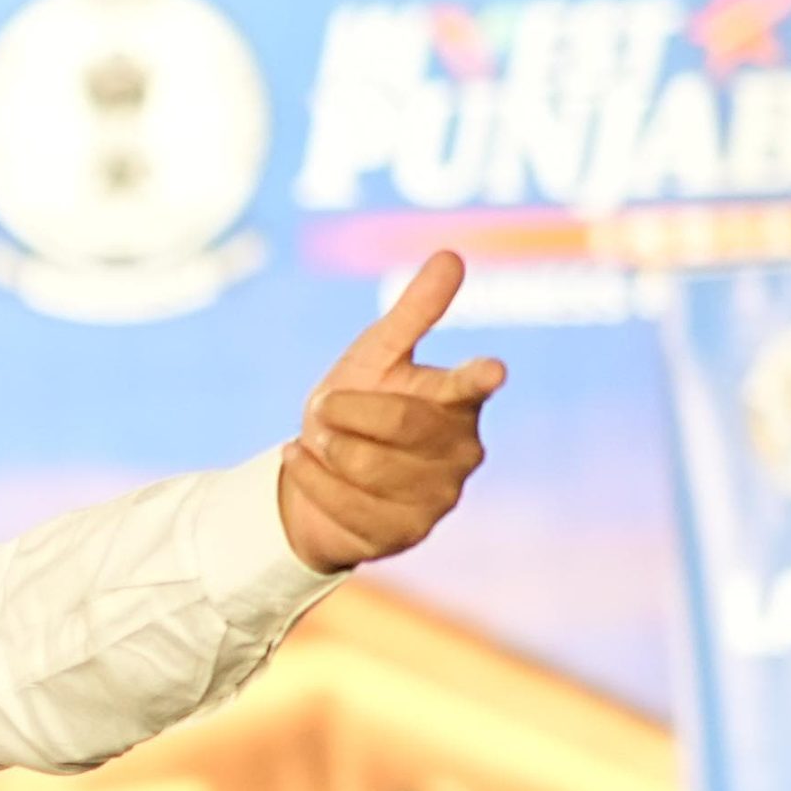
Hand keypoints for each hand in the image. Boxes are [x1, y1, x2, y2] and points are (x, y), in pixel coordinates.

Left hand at [279, 250, 503, 573]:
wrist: (318, 472)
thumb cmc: (358, 405)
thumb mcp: (376, 356)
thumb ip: (414, 313)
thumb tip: (450, 256)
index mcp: (459, 400)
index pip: (470, 385)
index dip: (478, 377)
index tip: (491, 368)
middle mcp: (461, 450)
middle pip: (402, 425)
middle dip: (349, 412)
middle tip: (321, 404)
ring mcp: (438, 497)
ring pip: (370, 468)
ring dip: (327, 448)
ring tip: (314, 438)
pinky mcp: (406, 534)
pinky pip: (348, 506)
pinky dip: (312, 480)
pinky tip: (299, 461)